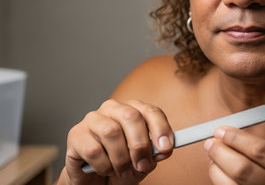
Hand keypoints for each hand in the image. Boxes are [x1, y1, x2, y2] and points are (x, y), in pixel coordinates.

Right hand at [59, 99, 173, 184]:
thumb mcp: (143, 161)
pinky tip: (105, 169)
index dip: (161, 128)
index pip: (151, 111)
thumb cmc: (122, 164)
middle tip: (143, 165)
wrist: (96, 180)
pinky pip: (94, 149)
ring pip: (112, 132)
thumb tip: (163, 148)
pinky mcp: (76, 134)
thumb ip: (154, 153)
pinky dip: (104, 165)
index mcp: (133, 109)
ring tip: (123, 170)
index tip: (167, 148)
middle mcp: (113, 108)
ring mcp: (93, 119)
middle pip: (131, 116)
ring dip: (121, 158)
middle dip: (140, 144)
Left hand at [204, 126, 264, 184]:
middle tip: (210, 144)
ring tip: (213, 160)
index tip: (221, 131)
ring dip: (216, 170)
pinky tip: (220, 176)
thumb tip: (229, 137)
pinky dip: (221, 183)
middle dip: (221, 153)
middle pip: (243, 169)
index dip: (236, 138)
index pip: (260, 150)